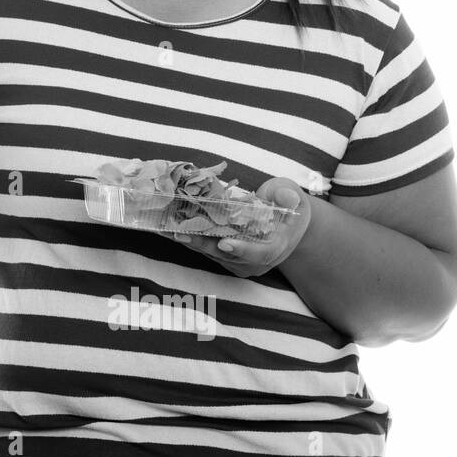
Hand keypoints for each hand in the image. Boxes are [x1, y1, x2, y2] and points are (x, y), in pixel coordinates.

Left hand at [154, 178, 311, 277]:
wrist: (286, 224)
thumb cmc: (288, 207)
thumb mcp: (292, 196)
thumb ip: (288, 196)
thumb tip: (286, 197)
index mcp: (274, 248)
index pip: (258, 253)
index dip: (241, 249)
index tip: (224, 243)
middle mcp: (253, 260)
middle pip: (225, 254)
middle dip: (201, 243)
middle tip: (179, 233)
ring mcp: (236, 260)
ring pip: (209, 251)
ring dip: (186, 239)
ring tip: (163, 228)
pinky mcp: (222, 255)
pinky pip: (203, 247)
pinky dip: (186, 235)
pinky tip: (166, 226)